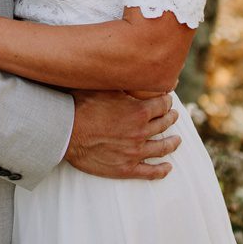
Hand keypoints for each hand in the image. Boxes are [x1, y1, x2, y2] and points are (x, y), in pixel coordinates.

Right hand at [64, 89, 179, 179]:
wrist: (65, 133)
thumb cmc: (81, 107)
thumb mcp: (105, 88)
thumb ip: (124, 84)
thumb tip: (134, 72)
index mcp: (139, 111)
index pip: (163, 105)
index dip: (167, 101)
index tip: (167, 100)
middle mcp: (141, 132)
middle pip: (164, 125)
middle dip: (171, 118)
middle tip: (173, 116)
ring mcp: (135, 152)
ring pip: (162, 148)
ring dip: (172, 143)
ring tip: (177, 140)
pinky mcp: (126, 168)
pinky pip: (150, 172)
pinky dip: (161, 170)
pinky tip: (167, 168)